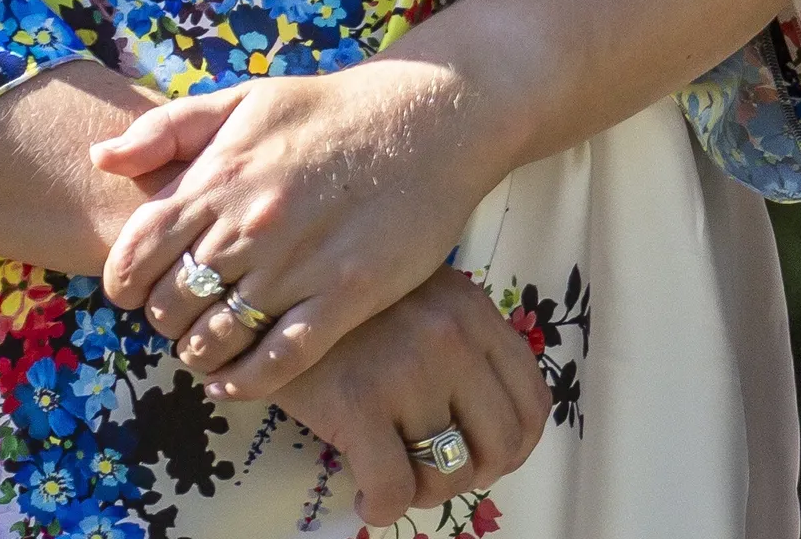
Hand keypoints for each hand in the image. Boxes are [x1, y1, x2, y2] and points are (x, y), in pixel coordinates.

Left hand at [98, 58, 500, 400]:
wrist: (428, 116)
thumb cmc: (333, 109)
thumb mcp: (247, 99)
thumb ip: (168, 128)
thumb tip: (100, 156)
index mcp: (220, 177)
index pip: (136, 256)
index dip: (126, 284)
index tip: (140, 289)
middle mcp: (250, 225)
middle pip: (171, 306)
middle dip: (167, 319)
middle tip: (185, 315)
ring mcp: (298, 264)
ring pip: (216, 340)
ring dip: (201, 353)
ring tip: (211, 344)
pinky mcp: (346, 294)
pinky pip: (277, 361)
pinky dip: (245, 382)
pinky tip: (235, 379)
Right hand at [263, 265, 552, 526]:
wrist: (270, 292)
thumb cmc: (350, 305)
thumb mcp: (425, 300)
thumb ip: (463, 345)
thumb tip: (485, 425)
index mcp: (474, 314)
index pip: (531, 402)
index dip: (514, 449)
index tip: (482, 460)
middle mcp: (452, 340)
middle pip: (500, 445)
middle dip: (470, 476)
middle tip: (433, 476)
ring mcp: (407, 371)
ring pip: (447, 473)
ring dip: (424, 494)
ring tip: (396, 482)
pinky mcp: (357, 403)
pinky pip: (392, 488)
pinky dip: (381, 508)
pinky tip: (364, 498)